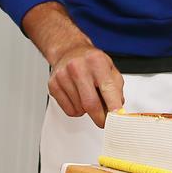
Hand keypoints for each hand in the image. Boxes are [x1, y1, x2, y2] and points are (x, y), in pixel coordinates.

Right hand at [22, 1, 124, 127]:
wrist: (69, 50)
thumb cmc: (91, 61)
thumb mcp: (109, 68)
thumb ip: (116, 88)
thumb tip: (118, 110)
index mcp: (96, 60)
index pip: (108, 88)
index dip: (114, 107)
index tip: (117, 119)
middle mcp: (78, 67)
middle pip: (90, 103)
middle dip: (100, 118)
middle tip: (104, 122)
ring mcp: (63, 76)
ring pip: (80, 109)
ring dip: (87, 110)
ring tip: (88, 95)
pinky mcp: (53, 85)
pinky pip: (69, 110)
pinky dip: (77, 110)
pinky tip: (78, 97)